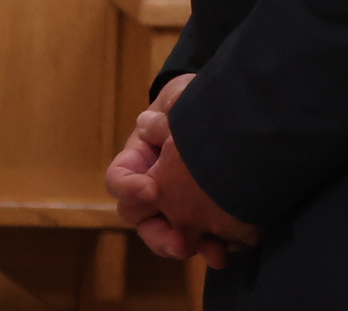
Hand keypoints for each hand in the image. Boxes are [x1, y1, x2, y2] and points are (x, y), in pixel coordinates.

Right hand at [104, 75, 259, 266]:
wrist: (228, 111)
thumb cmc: (194, 103)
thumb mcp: (183, 96)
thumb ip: (172, 104)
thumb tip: (151, 120)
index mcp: (137, 161)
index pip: (119, 179)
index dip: (129, 187)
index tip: (151, 189)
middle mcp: (150, 189)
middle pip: (142, 220)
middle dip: (159, 234)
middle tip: (180, 241)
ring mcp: (175, 205)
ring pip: (168, 236)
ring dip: (184, 247)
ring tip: (208, 251)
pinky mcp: (203, 215)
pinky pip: (200, 238)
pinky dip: (211, 246)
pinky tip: (226, 251)